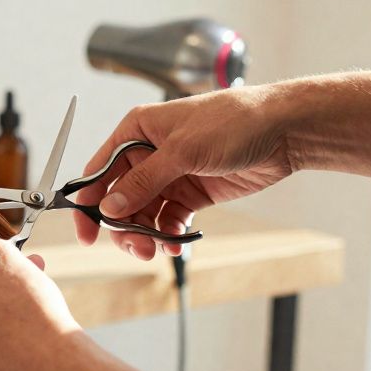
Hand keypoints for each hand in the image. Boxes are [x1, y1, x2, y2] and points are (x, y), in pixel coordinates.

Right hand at [73, 86, 295, 259]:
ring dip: (146, 234)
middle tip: (137, 248)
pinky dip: (169, 234)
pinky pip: (168, 220)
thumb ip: (143, 181)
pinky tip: (176, 242)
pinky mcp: (191, 193)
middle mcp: (148, 154)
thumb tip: (109, 208)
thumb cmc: (233, 122)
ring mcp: (170, 175)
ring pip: (142, 214)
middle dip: (123, 226)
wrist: (284, 131)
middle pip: (119, 199)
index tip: (86, 233)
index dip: (89, 203)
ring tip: (159, 248)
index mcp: (136, 131)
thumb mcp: (182, 151)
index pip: (100, 171)